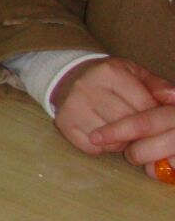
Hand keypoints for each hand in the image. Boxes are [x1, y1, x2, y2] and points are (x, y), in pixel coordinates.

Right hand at [53, 57, 174, 172]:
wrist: (70, 78)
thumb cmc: (110, 79)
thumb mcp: (135, 74)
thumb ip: (157, 86)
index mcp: (109, 73)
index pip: (144, 106)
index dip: (153, 118)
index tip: (152, 119)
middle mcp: (87, 88)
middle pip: (126, 123)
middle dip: (137, 131)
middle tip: (139, 129)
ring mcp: (72, 107)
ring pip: (110, 139)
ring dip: (121, 141)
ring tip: (122, 132)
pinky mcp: (63, 123)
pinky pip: (92, 148)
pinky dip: (103, 148)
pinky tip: (105, 137)